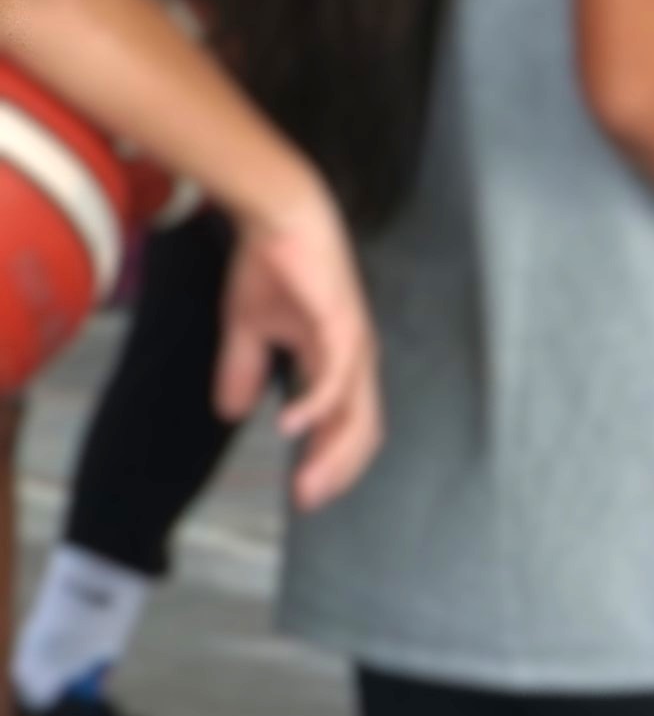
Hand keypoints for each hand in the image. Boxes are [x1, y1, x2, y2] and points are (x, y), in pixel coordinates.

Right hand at [215, 198, 382, 510]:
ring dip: (330, 453)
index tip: (306, 495)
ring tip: (306, 484)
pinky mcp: (341, 324)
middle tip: (308, 501)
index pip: (348, 424)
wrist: (279, 215)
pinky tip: (290, 429)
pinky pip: (335, 377)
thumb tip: (230, 411)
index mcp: (339, 360)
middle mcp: (355, 358)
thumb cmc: (274, 265)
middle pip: (362, 429)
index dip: (331, 461)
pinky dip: (315, 407)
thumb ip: (243, 369)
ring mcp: (353, 342)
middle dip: (337, 470)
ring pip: (355, 412)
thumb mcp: (248, 328)